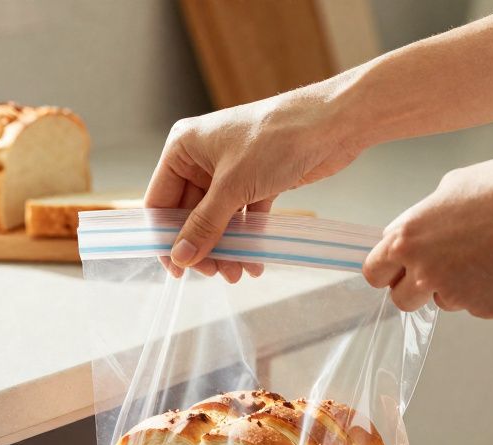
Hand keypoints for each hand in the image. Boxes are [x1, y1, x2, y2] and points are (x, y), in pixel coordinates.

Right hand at [146, 81, 362, 281]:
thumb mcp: (233, 186)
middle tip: (216, 273)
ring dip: (226, 247)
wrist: (332, 123)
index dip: (165, 236)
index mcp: (183, 148)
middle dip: (203, 246)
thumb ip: (204, 225)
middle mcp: (202, 158)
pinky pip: (242, 217)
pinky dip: (247, 238)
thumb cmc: (277, 138)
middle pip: (189, 214)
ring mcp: (230, 170)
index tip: (177, 269)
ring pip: (217, 219)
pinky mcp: (256, 181)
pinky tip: (254, 261)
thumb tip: (180, 257)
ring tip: (238, 273)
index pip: (160, 200)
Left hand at [364, 151, 492, 317]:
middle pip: (401, 299)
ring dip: (456, 286)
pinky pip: (477, 304)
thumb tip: (412, 230)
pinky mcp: (487, 309)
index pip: (374, 271)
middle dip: (415, 288)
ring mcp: (456, 294)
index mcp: (409, 237)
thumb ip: (423, 216)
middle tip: (440, 269)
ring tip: (488, 254)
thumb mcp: (454, 185)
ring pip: (443, 301)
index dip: (387, 269)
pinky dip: (489, 289)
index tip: (396, 269)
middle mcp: (425, 270)